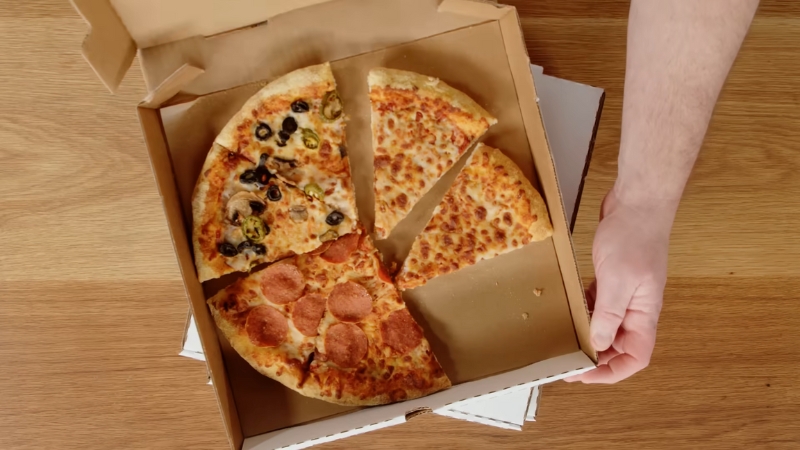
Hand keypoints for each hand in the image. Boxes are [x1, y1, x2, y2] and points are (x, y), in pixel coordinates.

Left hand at [566, 186, 672, 382]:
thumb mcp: (618, 279)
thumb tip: (598, 344)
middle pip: (619, 346)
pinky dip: (586, 312)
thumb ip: (608, 314)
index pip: (636, 357)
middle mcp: (637, 308)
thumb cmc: (634, 237)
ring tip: (564, 343)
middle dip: (595, 359)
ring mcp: (625, 292)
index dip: (612, 372)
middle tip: (565, 362)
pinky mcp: (613, 277)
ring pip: (607, 326)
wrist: (638, 202)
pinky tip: (569, 312)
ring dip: (589, 336)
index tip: (584, 375)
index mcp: (644, 314)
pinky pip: (599, 304)